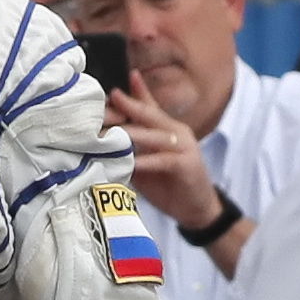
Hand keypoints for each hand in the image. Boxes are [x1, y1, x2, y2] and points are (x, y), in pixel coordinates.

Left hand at [107, 81, 223, 236]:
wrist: (196, 208)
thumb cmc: (169, 183)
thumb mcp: (146, 160)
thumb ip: (130, 147)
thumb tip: (102, 139)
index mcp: (166, 128)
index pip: (146, 107)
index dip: (129, 97)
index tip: (109, 92)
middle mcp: (176, 131)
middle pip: (148, 114)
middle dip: (126, 107)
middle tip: (105, 104)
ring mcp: (184, 146)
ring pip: (154, 135)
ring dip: (130, 133)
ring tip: (109, 133)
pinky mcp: (187, 164)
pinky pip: (163, 160)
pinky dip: (146, 161)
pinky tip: (131, 162)